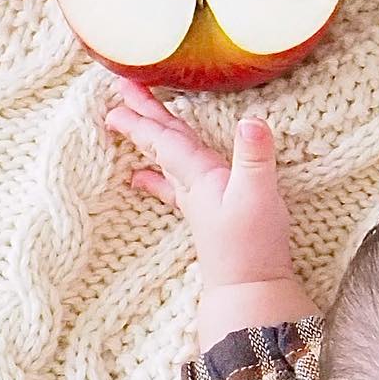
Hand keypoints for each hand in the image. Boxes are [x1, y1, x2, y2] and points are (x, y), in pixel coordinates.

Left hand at [104, 80, 317, 345]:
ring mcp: (197, 201)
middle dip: (143, 114)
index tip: (120, 91)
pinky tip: (139, 177)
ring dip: (150, 138)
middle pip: (163, 141)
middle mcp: (193, 185)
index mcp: (202, 175)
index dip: (145, 114)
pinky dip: (156, 176)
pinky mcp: (205, 215)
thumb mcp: (259, 195)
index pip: (168, 138)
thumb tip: (252, 122)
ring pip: (167, 159)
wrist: (249, 290)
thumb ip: (255, 158)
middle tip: (120, 89)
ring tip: (126, 123)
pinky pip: (173, 186)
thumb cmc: (253, 245)